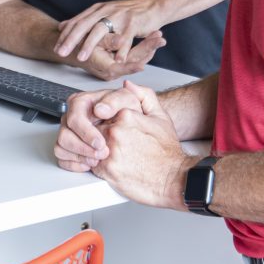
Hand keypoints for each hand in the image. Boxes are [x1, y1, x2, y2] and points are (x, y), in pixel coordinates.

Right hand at [54, 85, 144, 172]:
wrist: (131, 124)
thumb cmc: (127, 110)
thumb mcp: (128, 99)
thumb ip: (115, 100)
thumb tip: (99, 110)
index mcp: (81, 102)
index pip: (74, 118)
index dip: (86, 133)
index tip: (100, 143)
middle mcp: (72, 117)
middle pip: (65, 135)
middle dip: (83, 148)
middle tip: (102, 154)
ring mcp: (69, 133)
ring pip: (61, 148)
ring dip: (79, 157)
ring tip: (97, 161)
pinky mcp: (69, 148)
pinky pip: (62, 159)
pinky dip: (74, 165)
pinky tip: (90, 164)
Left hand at [56, 0, 166, 63]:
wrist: (152, 4)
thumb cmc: (127, 12)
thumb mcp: (102, 12)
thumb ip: (83, 20)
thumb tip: (62, 26)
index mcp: (98, 9)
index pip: (78, 22)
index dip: (66, 35)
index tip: (56, 47)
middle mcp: (106, 11)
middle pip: (85, 25)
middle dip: (72, 40)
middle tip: (62, 52)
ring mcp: (120, 16)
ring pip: (101, 31)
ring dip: (90, 45)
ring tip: (82, 57)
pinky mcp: (134, 22)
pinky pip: (126, 38)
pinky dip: (120, 50)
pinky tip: (116, 60)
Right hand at [78, 30, 163, 80]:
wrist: (69, 50)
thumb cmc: (77, 46)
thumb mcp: (91, 41)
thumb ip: (108, 41)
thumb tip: (121, 40)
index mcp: (105, 67)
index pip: (121, 67)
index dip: (132, 66)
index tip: (143, 65)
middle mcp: (113, 70)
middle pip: (134, 61)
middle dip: (148, 49)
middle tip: (160, 39)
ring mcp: (117, 67)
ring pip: (136, 58)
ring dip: (148, 47)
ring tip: (160, 36)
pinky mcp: (119, 62)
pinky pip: (133, 55)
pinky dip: (143, 47)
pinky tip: (152, 37)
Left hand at [92, 82, 195, 208]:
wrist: (172, 178)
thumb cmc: (167, 151)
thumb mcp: (160, 116)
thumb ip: (144, 96)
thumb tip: (127, 85)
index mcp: (126, 115)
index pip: (103, 111)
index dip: (108, 120)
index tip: (114, 127)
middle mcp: (115, 131)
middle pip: (94, 127)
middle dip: (100, 134)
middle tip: (117, 143)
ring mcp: (109, 150)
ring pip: (90, 145)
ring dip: (97, 150)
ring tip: (115, 154)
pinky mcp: (106, 169)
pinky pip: (91, 163)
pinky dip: (98, 164)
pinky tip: (114, 164)